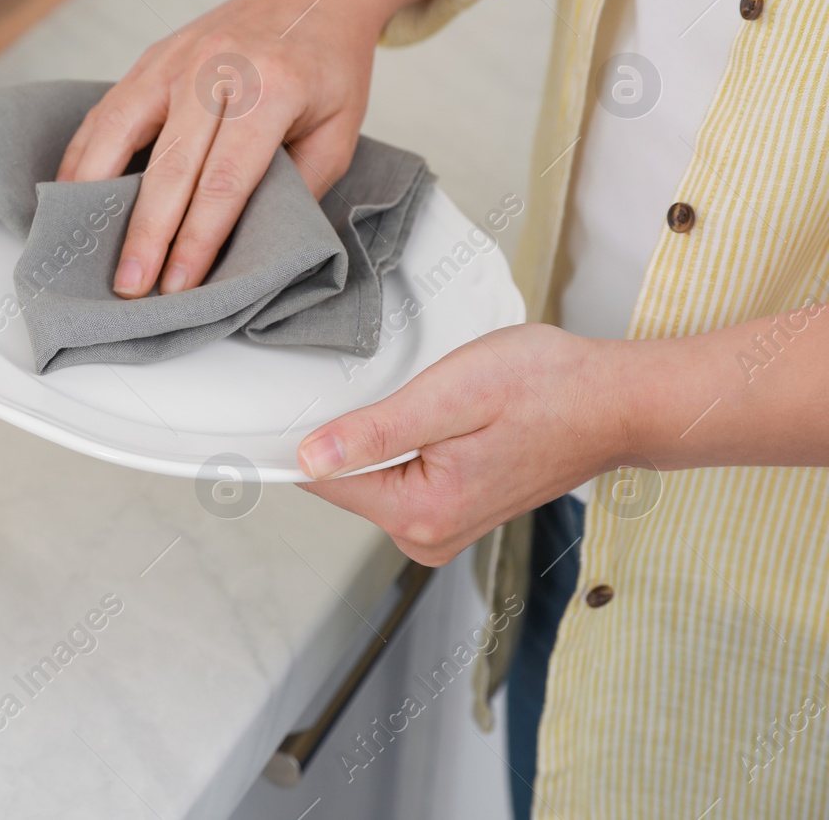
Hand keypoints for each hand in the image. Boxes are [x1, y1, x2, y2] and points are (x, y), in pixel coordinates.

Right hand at [57, 0, 376, 297]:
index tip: (179, 285)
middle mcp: (216, 69)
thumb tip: (248, 243)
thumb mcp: (340, 132)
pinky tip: (72, 194)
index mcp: (272, 89)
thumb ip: (298, 186)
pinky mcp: (150, 59)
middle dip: (146, 233)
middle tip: (129, 284)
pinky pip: (105, 111)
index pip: (225, 181)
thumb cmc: (327, 68)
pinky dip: (84, 155)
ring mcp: (175, 60)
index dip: (197, 239)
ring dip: (96, 194)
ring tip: (80, 241)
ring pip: (119, 130)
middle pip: (169, 165)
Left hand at [296, 324, 631, 565]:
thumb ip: (376, 432)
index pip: (322, 480)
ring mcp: (441, 528)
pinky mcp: (452, 513)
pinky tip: (444, 423)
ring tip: (438, 407)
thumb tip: (309, 459)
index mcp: (423, 513)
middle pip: (345, 480)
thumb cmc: (549, 389)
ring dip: (386, 438)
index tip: (316, 409)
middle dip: (358, 434)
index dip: (310, 436)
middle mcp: (428, 535)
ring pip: (371, 478)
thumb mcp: (452, 394)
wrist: (614, 404)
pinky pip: (398, 478)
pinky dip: (406, 447)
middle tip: (406, 395)